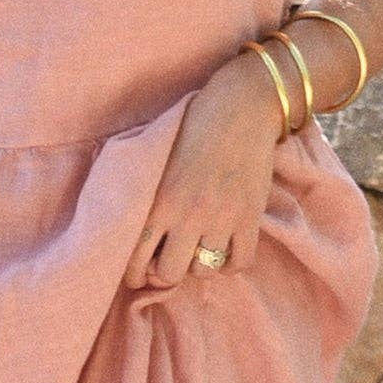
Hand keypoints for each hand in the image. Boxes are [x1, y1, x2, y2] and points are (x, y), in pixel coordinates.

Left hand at [125, 50, 281, 291]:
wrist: (242, 107)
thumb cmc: (193, 125)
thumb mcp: (158, 157)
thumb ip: (147, 192)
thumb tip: (133, 223)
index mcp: (160, 201)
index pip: (137, 258)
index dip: (135, 274)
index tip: (139, 272)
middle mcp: (189, 216)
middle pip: (170, 273)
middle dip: (166, 272)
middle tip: (169, 259)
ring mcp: (222, 219)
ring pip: (204, 270)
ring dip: (198, 264)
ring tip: (197, 249)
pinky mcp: (250, 218)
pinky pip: (240, 262)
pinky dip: (230, 263)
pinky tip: (224, 250)